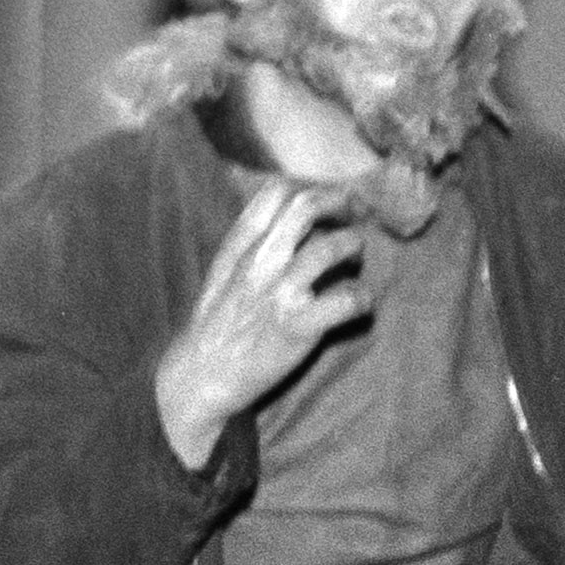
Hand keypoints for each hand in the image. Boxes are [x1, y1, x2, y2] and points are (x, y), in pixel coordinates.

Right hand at [154, 173, 370, 465]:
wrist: (202, 374)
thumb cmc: (218, 323)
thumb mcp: (224, 271)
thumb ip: (252, 243)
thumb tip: (293, 219)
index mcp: (240, 245)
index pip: (276, 193)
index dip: (311, 189)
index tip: (331, 200)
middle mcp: (260, 262)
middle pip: (306, 208)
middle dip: (341, 204)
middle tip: (357, 214)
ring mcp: (279, 292)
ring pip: (331, 248)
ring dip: (354, 247)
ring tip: (356, 258)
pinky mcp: (299, 325)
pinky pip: (347, 299)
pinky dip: (363, 298)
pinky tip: (360, 304)